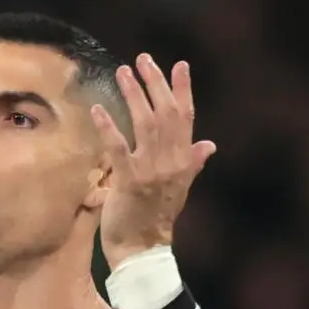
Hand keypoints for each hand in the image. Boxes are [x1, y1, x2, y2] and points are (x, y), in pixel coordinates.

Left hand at [93, 54, 216, 266]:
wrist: (143, 250)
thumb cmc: (156, 218)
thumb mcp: (179, 188)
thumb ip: (192, 163)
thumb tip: (209, 146)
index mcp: (184, 161)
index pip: (187, 118)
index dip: (183, 89)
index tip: (179, 65)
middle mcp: (171, 162)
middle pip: (166, 114)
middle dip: (155, 83)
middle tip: (143, 59)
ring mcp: (151, 171)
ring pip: (145, 124)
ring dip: (133, 96)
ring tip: (122, 72)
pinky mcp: (129, 182)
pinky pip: (118, 148)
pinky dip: (109, 127)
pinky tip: (99, 109)